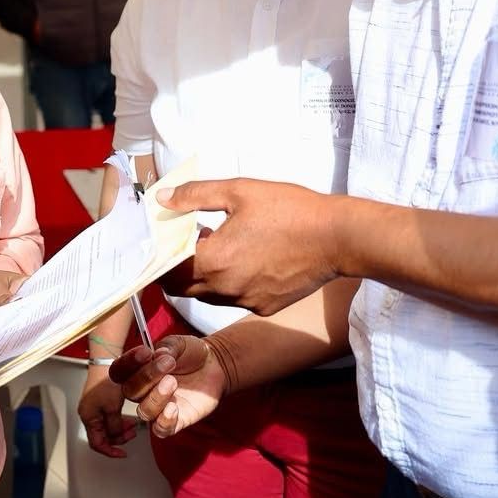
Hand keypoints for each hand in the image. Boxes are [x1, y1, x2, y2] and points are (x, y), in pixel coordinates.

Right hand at [78, 365, 136, 457]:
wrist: (107, 362)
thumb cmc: (107, 381)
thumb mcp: (113, 408)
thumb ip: (115, 426)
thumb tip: (117, 436)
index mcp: (88, 417)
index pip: (97, 443)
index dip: (110, 451)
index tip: (121, 454)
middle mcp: (88, 414)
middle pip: (102, 436)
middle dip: (118, 438)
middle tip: (132, 434)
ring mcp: (93, 408)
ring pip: (106, 427)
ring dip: (120, 429)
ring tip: (133, 425)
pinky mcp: (99, 401)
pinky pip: (108, 418)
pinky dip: (118, 421)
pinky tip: (127, 417)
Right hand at [110, 336, 227, 438]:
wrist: (215, 364)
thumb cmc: (191, 353)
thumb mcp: (179, 343)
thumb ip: (167, 347)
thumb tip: (157, 354)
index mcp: (138, 370)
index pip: (120, 371)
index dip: (128, 363)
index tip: (145, 352)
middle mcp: (144, 391)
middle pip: (131, 391)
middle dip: (146, 377)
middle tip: (168, 363)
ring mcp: (159, 407)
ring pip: (144, 411)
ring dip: (156, 397)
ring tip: (172, 382)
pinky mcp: (175, 420)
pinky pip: (161, 429)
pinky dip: (165, 420)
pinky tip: (174, 407)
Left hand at [157, 179, 341, 314]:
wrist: (337, 238)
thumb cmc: (289, 209)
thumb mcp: (238, 191)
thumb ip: (195, 195)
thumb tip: (163, 198)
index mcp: (215, 261)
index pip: (167, 270)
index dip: (160, 256)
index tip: (164, 239)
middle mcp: (226, 289)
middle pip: (182, 288)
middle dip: (176, 268)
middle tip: (185, 243)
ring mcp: (245, 302)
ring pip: (207, 295)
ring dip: (202, 276)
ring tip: (217, 245)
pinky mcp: (264, 307)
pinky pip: (233, 299)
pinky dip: (228, 283)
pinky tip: (244, 258)